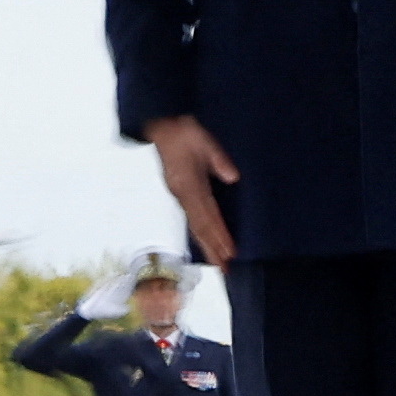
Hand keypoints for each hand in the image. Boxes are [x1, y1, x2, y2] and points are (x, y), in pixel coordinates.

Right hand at [146, 115, 240, 264]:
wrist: (162, 126)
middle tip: (225, 269)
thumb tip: (233, 177)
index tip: (230, 251)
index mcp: (188, 184)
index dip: (219, 234)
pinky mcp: (179, 193)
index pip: (207, 215)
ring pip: (194, 226)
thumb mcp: (204, 140)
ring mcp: (179, 195)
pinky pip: (191, 219)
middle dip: (213, 249)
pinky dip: (200, 234)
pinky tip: (206, 243)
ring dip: (207, 245)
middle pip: (200, 227)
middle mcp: (182, 195)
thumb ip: (218, 159)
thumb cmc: (184, 132)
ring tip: (219, 264)